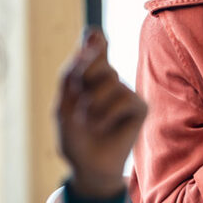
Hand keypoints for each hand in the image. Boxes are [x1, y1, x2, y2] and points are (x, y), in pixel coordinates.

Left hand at [55, 27, 146, 198]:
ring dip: (92, 103)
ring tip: (88, 121)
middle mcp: (110, 80)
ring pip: (110, 78)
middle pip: (97, 58)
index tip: (92, 35)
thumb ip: (71, 72)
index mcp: (89, 76)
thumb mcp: (63, 104)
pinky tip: (102, 126)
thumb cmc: (74, 137)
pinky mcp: (140, 107)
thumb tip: (87, 40)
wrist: (87, 167)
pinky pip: (124, 98)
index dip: (94, 39)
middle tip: (79, 100)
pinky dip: (107, 113)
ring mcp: (126, 92)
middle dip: (83, 77)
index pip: (94, 44)